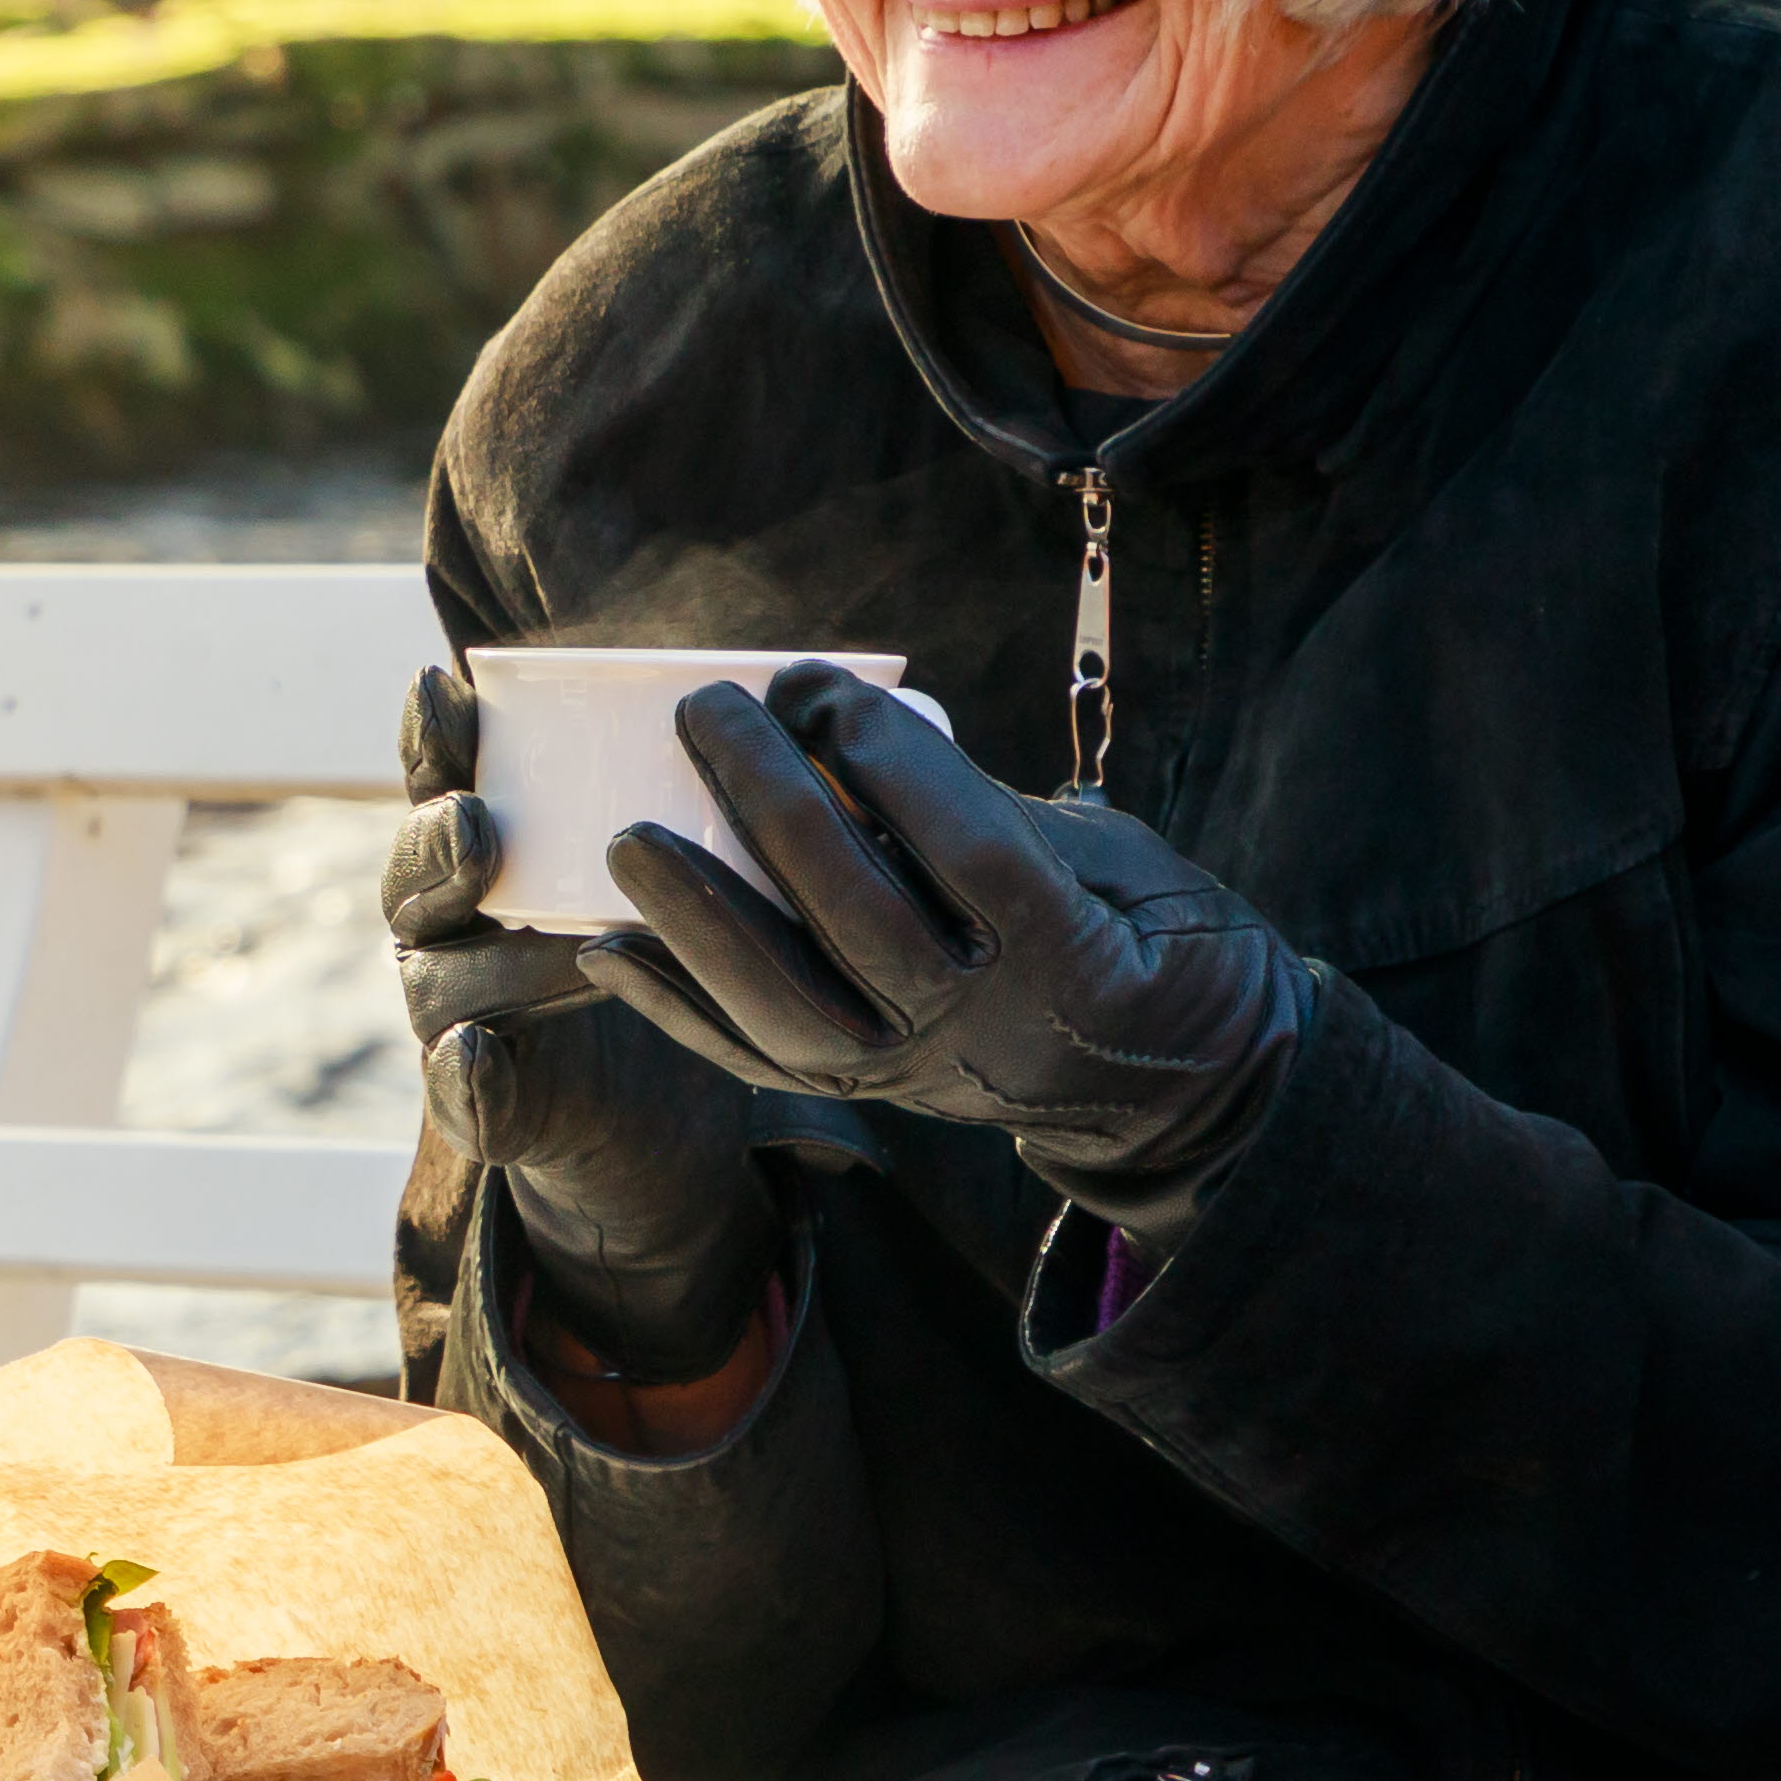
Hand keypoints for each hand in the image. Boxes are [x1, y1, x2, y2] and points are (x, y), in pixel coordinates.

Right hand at [383, 662, 780, 1376]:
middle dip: (439, 844)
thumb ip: (692, 783)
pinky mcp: (485, 1097)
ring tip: (554, 947)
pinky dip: (461, 1075)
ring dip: (491, 959)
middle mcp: (452, 920)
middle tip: (479, 825)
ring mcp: (457, 1009)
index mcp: (486, 841)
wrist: (656, 1105)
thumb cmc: (673, 939)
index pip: (437, 775)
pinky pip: (455, 1089)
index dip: (430, 734)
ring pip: (439, 977)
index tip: (449, 688)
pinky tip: (479, 1053)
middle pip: (418, 872)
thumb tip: (790, 689)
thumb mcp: (688, 854)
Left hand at [584, 661, 1310, 1262]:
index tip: (822, 685)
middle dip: (767, 800)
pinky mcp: (869, 1094)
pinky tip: (605, 952)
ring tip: (628, 834)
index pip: (963, 847)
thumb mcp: (1116, 858)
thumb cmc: (1151, 935)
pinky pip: (754, 1060)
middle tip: (709, 710)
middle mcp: (978, 1019)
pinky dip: (675, 1008)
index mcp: (1065, 947)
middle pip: (853, 912)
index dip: (885, 759)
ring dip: (698, 915)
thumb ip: (996, 810)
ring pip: (786, 1004)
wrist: (1176, 1091)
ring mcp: (914, 1069)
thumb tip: (859, 743)